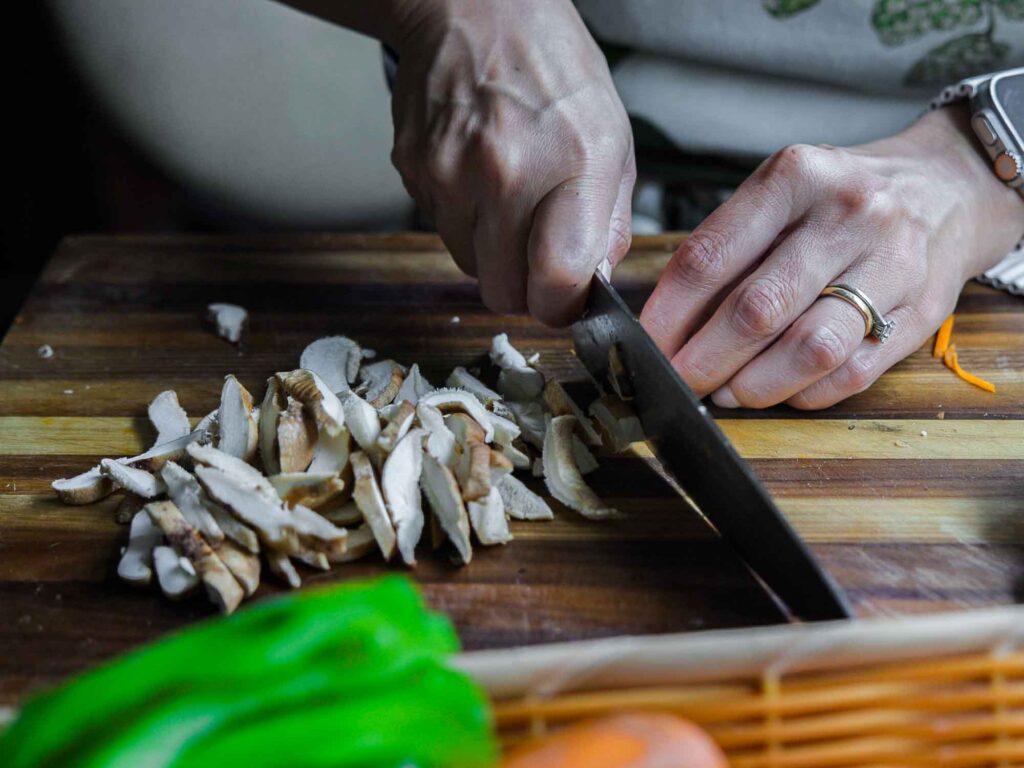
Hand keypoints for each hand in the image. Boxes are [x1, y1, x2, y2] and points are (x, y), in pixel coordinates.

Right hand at [387, 0, 634, 324]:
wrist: (474, 8)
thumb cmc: (552, 70)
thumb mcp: (613, 138)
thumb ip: (610, 221)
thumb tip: (594, 282)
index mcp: (573, 162)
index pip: (557, 283)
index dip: (562, 307)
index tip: (566, 298)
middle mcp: (506, 172)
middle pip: (502, 294)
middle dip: (523, 287)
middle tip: (536, 254)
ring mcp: (450, 173)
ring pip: (470, 267)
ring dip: (491, 250)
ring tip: (507, 195)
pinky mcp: (414, 171)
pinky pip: (441, 229)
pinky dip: (463, 218)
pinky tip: (477, 172)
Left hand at [640, 105, 1023, 409]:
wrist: (946, 190)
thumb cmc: (836, 199)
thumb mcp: (778, 193)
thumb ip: (725, 248)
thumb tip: (665, 325)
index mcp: (795, 178)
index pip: (710, 257)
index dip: (669, 315)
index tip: (646, 347)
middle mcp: (847, 215)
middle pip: (757, 310)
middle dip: (704, 360)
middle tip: (680, 382)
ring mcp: (891, 263)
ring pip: (809, 348)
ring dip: (755, 386)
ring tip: (726, 393)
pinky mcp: (921, 311)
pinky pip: (852, 372)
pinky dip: (805, 393)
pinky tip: (779, 390)